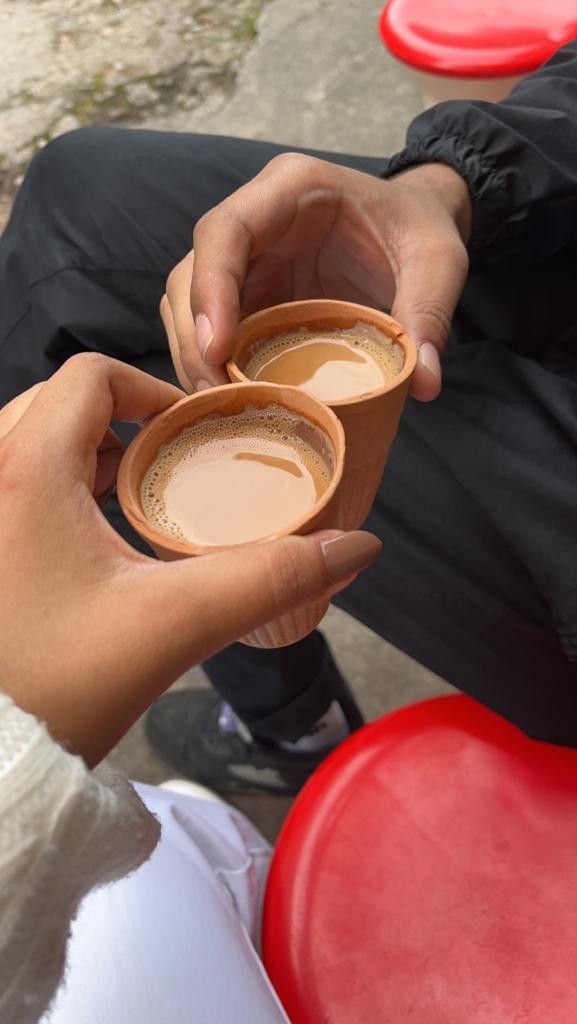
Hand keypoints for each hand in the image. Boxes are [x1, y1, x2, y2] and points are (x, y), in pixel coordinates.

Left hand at [0, 355, 380, 765]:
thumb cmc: (60, 687)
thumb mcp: (176, 624)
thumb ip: (272, 578)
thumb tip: (357, 547)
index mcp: (26, 471)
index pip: (89, 375)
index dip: (150, 389)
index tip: (189, 433)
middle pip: (56, 404)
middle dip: (119, 424)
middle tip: (166, 468)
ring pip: (28, 444)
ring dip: (83, 456)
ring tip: (132, 502)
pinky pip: (11, 485)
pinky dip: (52, 490)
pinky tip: (90, 544)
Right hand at [163, 156, 470, 401]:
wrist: (414, 227)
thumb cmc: (420, 230)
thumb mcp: (439, 262)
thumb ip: (430, 313)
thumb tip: (423, 384)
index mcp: (292, 189)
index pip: (225, 230)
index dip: (211, 289)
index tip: (217, 349)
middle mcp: (255, 220)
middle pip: (191, 273)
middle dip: (193, 337)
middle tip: (213, 396)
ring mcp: (246, 260)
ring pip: (189, 304)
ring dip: (194, 356)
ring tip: (217, 407)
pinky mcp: (249, 295)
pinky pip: (212, 328)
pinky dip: (213, 365)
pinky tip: (230, 401)